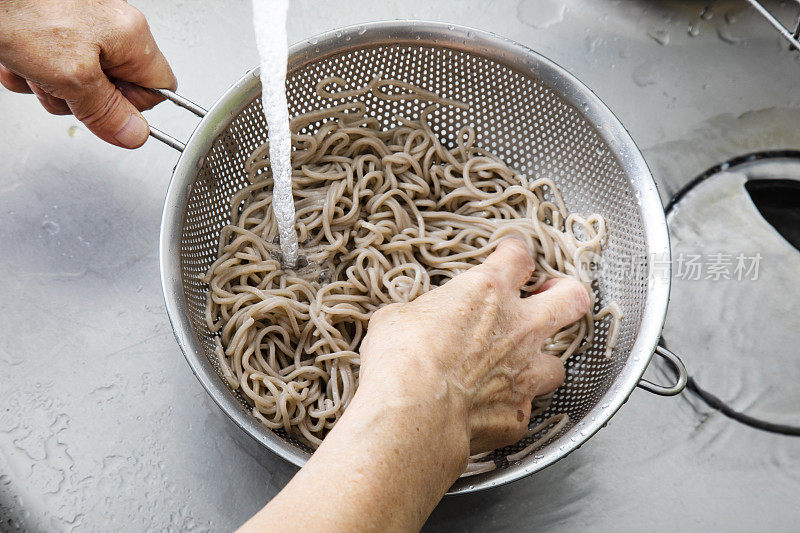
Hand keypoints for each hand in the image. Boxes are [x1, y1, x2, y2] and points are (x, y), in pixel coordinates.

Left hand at [0, 0, 175, 147]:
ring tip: (30, 66)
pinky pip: (49, 65)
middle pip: (111, 90)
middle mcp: (111, 27)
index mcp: (130, 36)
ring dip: (46, 84)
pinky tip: (16, 56)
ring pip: (76, 81)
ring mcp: (80, 26)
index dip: (131, 109)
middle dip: (78, 98)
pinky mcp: (52, 26)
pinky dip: (29, 68)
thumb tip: (134, 135)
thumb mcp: (71, 77)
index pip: (157, 90)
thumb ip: (106, 112)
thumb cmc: (22, 8)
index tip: (105, 112)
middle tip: (59, 86)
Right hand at [358, 238, 590, 455]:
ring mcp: (525, 374)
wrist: (415, 413)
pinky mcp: (518, 415)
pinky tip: (490, 411)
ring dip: (541, 363)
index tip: (509, 254)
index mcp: (487, 292)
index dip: (515, 253)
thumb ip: (418, 314)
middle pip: (572, 299)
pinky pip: (523, 409)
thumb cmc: (401, 358)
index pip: (518, 258)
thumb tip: (408, 321)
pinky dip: (509, 409)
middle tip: (551, 297)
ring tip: (522, 367)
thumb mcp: (395, 318)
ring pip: (557, 364)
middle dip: (566, 294)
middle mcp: (519, 328)